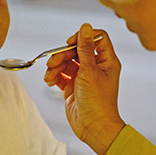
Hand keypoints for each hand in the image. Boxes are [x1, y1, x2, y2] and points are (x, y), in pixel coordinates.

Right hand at [44, 23, 125, 154]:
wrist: (93, 127)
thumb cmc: (98, 102)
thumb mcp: (89, 71)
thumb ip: (85, 48)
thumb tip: (85, 27)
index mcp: (106, 61)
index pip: (96, 39)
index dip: (82, 37)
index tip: (71, 42)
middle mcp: (96, 67)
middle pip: (77, 50)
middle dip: (63, 54)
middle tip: (54, 61)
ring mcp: (83, 77)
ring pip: (66, 62)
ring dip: (55, 66)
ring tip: (50, 74)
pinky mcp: (73, 87)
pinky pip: (61, 75)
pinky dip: (53, 76)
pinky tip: (50, 80)